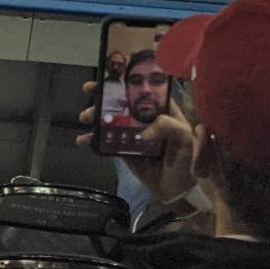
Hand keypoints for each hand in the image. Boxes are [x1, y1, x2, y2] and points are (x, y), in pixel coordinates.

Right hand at [74, 78, 198, 206]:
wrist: (177, 192)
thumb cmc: (186, 162)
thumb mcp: (185, 140)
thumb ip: (168, 127)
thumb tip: (142, 132)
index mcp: (163, 113)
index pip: (145, 92)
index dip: (128, 82)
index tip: (112, 76)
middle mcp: (146, 120)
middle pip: (122, 102)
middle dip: (103, 94)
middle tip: (89, 89)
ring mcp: (133, 135)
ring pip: (110, 119)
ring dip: (95, 116)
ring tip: (84, 117)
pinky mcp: (123, 150)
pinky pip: (105, 141)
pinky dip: (92, 139)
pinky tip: (83, 139)